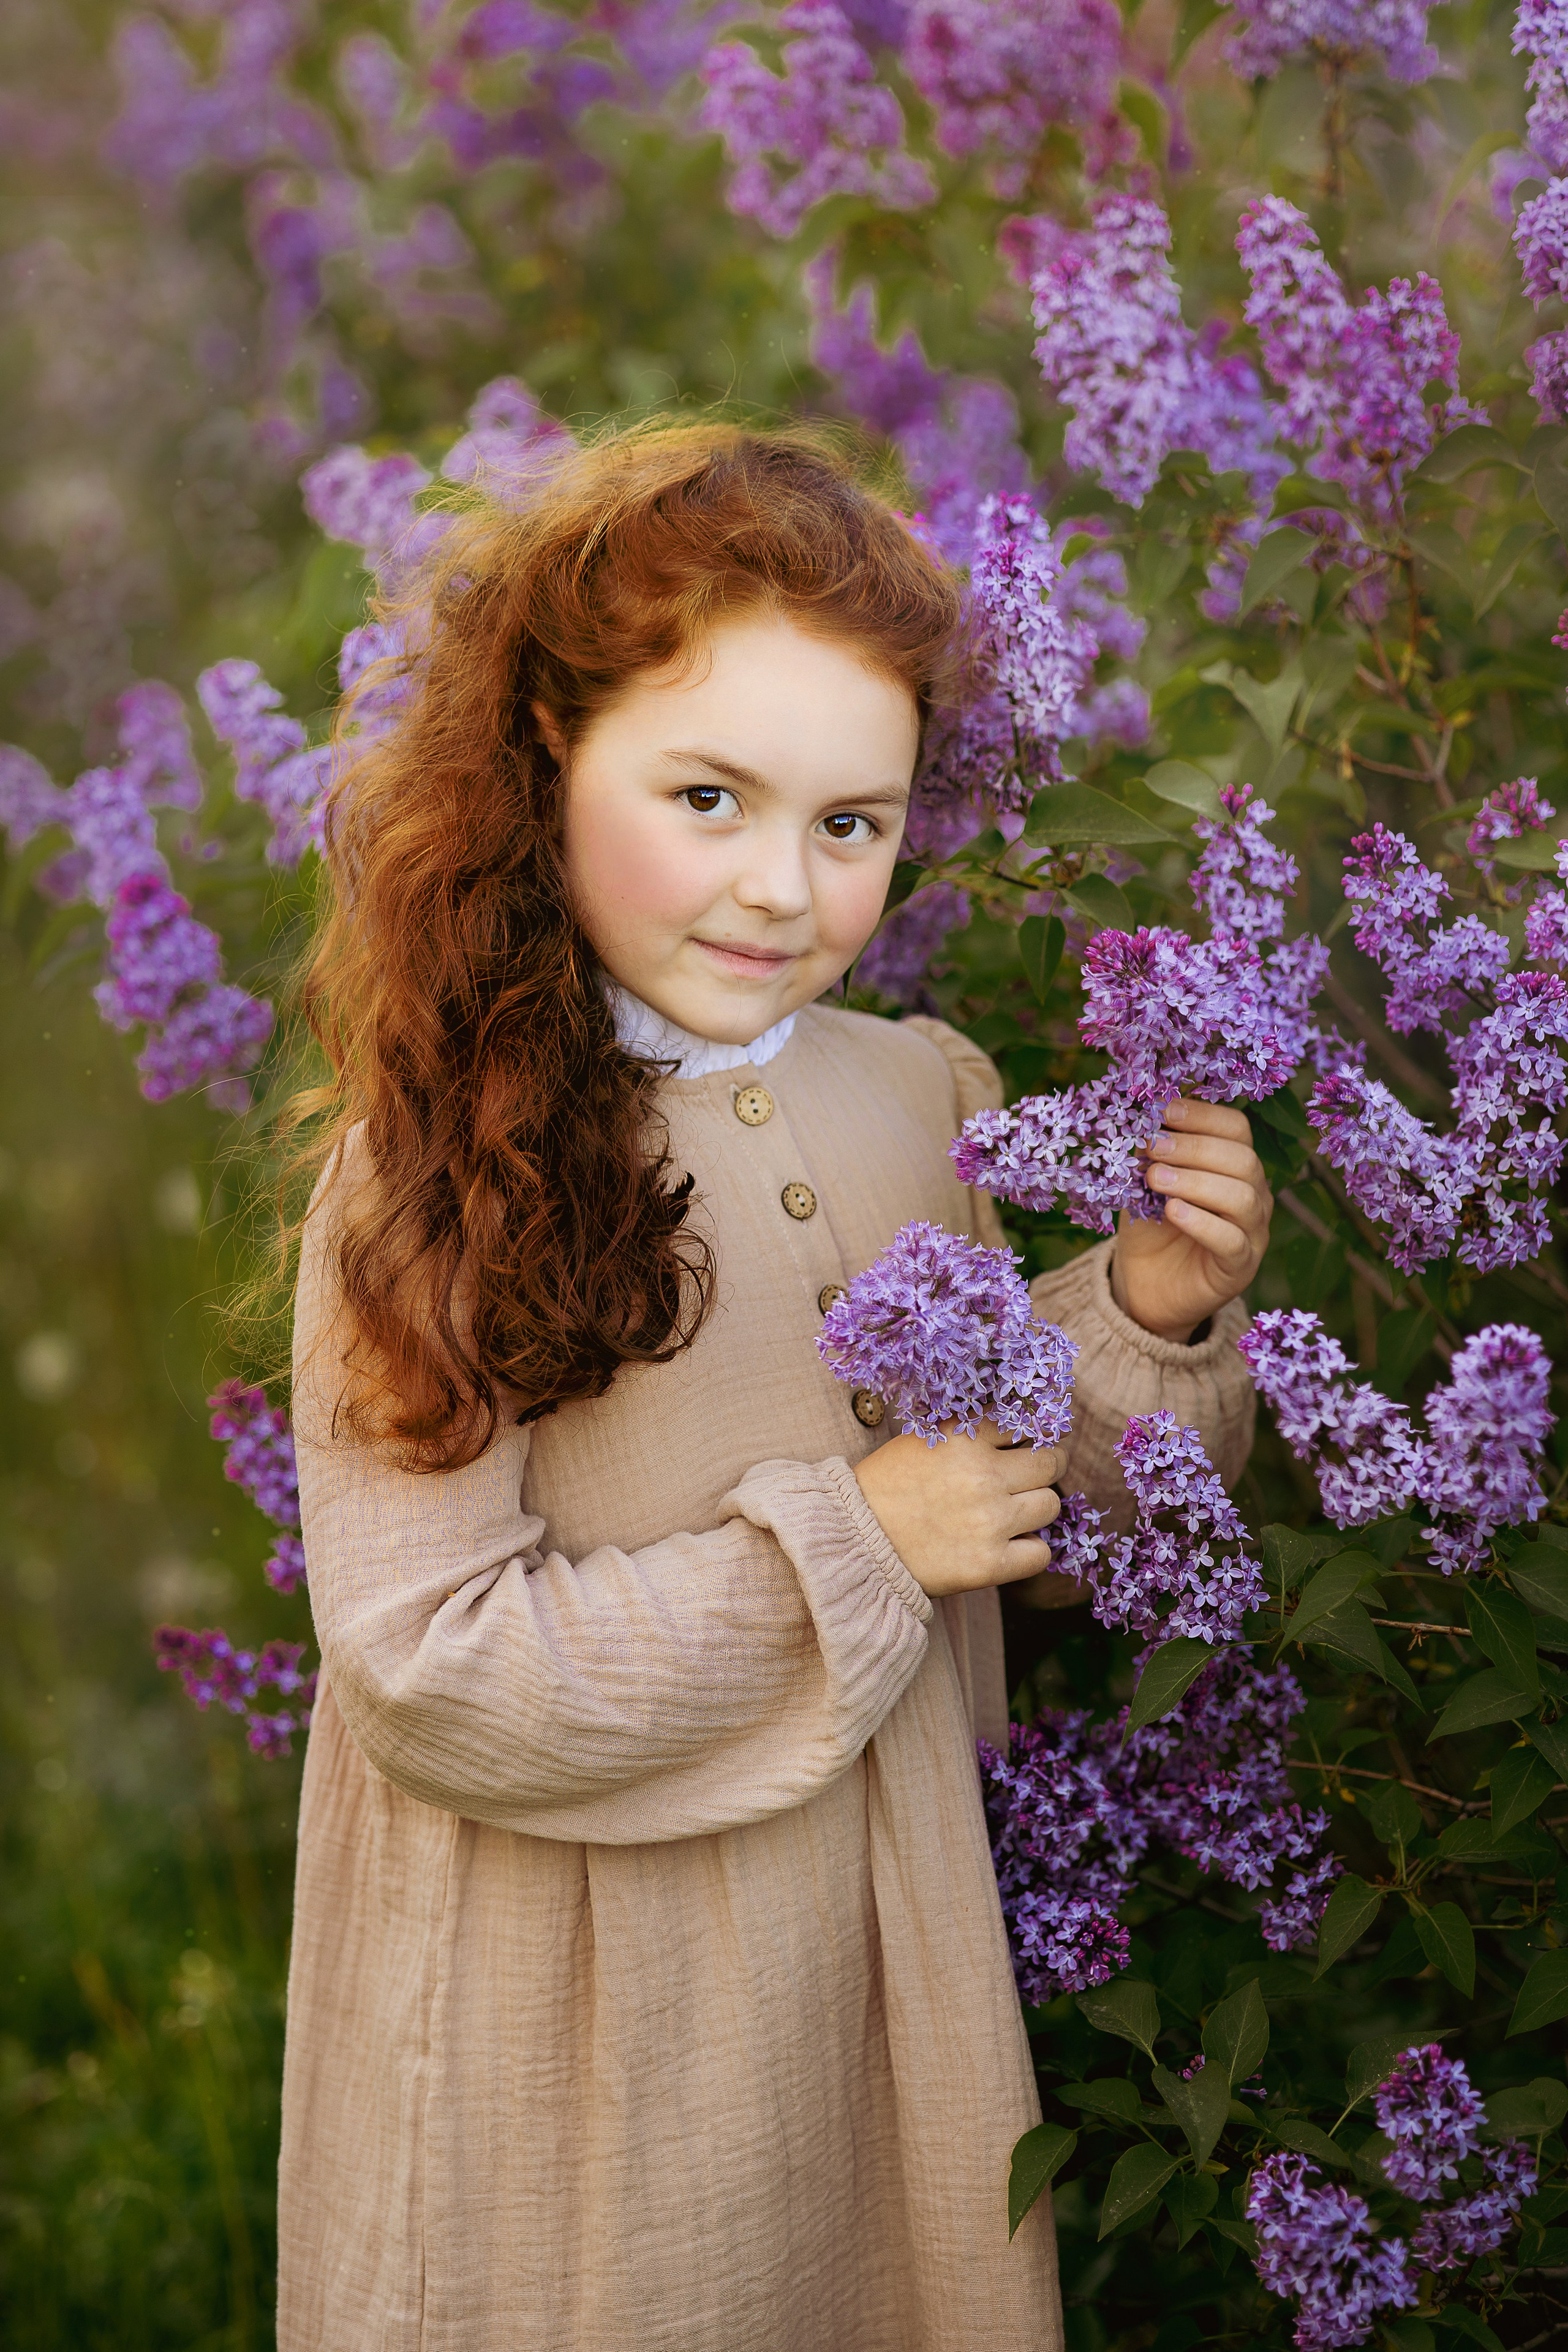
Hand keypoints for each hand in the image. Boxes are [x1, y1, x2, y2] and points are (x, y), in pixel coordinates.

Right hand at [854, 1424, 1063, 1598]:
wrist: (854, 1541)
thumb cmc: (886, 1487)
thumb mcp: (924, 1441)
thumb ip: (970, 1434)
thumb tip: (1021, 1430)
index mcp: (965, 1439)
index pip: (1025, 1426)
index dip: (1029, 1438)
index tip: (1025, 1448)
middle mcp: (983, 1477)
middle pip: (1050, 1465)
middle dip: (1045, 1469)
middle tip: (1030, 1479)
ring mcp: (990, 1522)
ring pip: (1050, 1506)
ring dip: (1036, 1509)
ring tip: (1012, 1514)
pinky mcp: (989, 1565)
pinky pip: (1040, 1553)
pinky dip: (1029, 1550)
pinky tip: (1008, 1546)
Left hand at [1111, 1099, 1272, 1343]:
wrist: (1145, 1286)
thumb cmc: (1150, 1225)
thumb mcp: (1144, 1183)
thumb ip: (1149, 1154)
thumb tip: (1140, 1118)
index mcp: (1235, 1164)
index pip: (1236, 1128)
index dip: (1202, 1115)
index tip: (1163, 1110)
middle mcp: (1253, 1193)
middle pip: (1242, 1159)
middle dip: (1194, 1147)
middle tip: (1154, 1146)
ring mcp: (1253, 1232)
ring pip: (1242, 1197)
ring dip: (1196, 1181)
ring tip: (1155, 1178)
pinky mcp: (1241, 1267)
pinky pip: (1232, 1241)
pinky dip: (1202, 1223)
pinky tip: (1173, 1211)